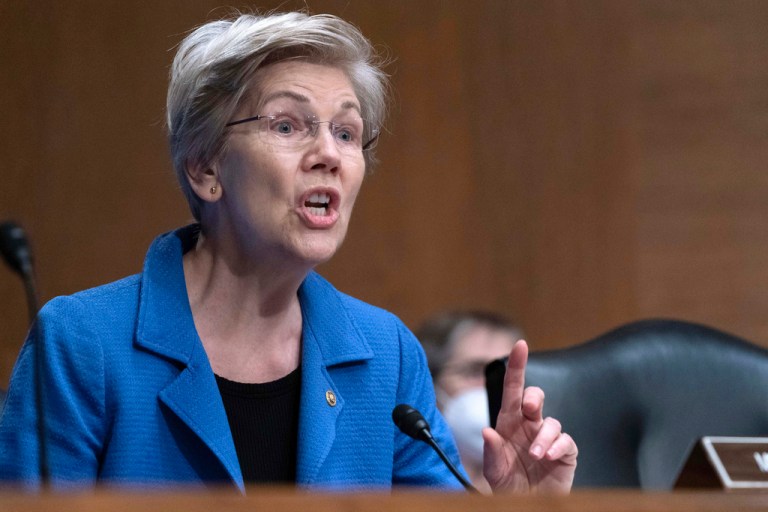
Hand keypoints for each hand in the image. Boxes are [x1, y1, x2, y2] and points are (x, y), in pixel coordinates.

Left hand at [482, 340, 577, 492]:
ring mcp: (547, 438)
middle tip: (530, 408)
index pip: (512, 390)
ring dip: (543, 437)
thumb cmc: (508, 484)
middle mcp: (529, 426)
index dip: (517, 367)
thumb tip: (487, 431)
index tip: (520, 345)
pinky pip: (565, 441)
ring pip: (552, 422)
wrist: (526, 503)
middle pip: (535, 397)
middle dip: (534, 396)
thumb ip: (490, 452)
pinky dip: (556, 447)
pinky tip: (547, 458)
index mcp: (509, 423)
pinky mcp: (564, 452)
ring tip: (535, 455)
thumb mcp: (493, 471)